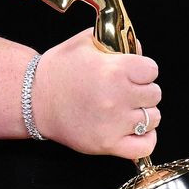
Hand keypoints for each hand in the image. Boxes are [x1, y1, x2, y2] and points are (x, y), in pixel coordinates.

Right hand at [31, 28, 161, 158]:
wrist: (34, 99)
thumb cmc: (59, 70)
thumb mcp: (86, 42)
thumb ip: (117, 42)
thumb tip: (140, 50)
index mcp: (114, 70)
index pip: (152, 70)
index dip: (143, 70)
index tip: (133, 73)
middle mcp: (117, 97)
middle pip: (155, 94)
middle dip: (143, 90)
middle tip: (126, 90)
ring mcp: (113, 123)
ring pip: (153, 118)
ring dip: (143, 113)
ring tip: (126, 109)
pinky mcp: (107, 144)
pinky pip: (145, 146)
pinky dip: (145, 138)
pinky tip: (135, 130)